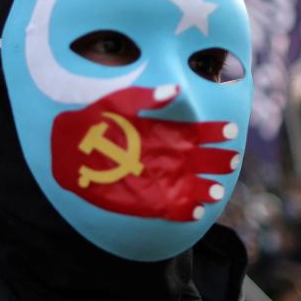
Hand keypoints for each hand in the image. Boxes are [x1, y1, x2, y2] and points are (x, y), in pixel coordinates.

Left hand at [51, 85, 238, 221]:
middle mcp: (175, 157)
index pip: (205, 133)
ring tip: (214, 189)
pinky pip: (179, 210)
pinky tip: (195, 210)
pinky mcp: (153, 201)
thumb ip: (148, 98)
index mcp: (172, 133)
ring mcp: (166, 180)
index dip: (220, 132)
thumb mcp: (120, 102)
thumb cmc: (98, 120)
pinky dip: (190, 211)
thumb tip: (175, 89)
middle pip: (210, 161)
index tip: (229, 131)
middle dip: (223, 161)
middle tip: (229, 160)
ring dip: (211, 189)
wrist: (71, 149)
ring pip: (200, 187)